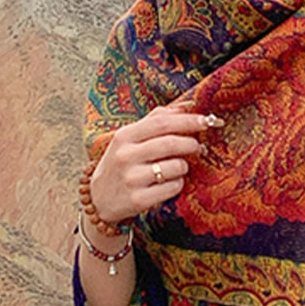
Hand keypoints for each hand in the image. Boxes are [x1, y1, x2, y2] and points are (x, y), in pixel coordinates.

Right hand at [90, 98, 223, 222]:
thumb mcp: (129, 139)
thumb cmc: (120, 164)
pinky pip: (173, 187)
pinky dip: (178, 184)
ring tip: (179, 167)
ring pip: (176, 167)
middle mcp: (126, 156)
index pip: (162, 123)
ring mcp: (132, 178)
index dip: (187, 121)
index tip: (206, 120)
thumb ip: (156, 120)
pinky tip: (169, 183)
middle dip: (192, 144)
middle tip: (198, 147)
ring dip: (184, 166)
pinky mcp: (139, 199)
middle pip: (171, 144)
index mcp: (124, 136)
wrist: (98, 200)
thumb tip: (186, 106)